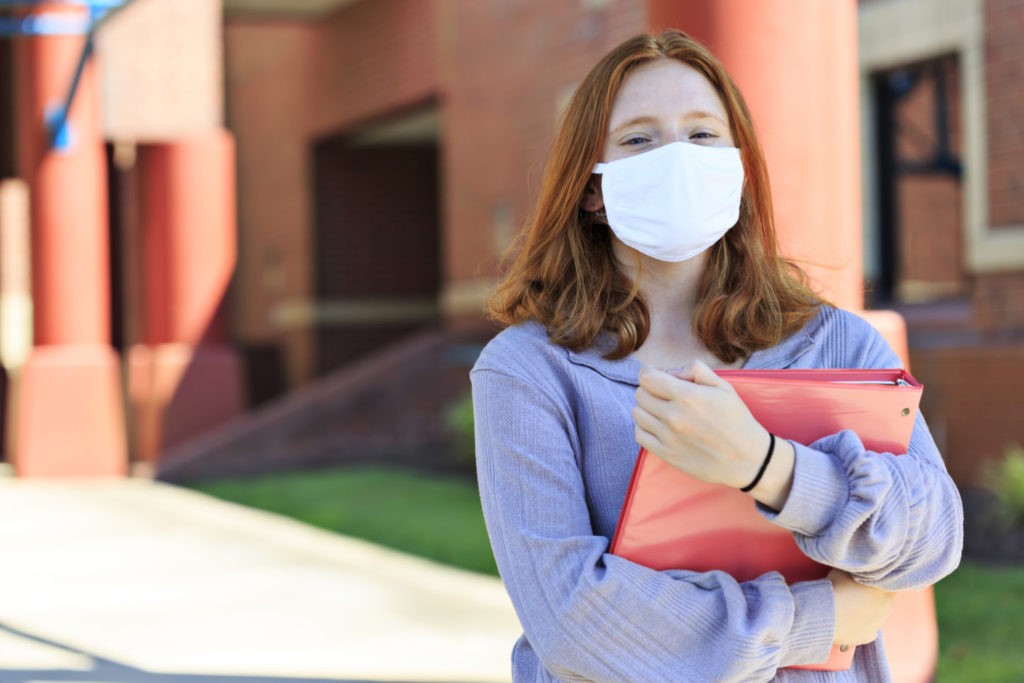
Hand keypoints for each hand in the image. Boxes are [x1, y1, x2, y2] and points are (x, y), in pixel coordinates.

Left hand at [632, 362, 774, 487]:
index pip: (646, 378)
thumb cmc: (736, 420)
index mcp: (687, 396)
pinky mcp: (666, 454)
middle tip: (662, 393)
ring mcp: (668, 437)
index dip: (648, 373)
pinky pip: (639, 435)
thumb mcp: (723, 387)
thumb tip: (672, 372)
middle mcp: (674, 416)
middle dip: (649, 389)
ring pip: (637, 414)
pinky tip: (658, 426)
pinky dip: (644, 428)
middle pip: (640, 394)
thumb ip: (696, 371)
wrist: (746, 458)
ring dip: (646, 408)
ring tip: (660, 410)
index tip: (655, 375)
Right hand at [828, 569, 894, 646]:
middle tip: (857, 589)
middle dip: (874, 594)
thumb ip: (856, 569)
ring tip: (850, 605)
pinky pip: (868, 629)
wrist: (826, 614)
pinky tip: (850, 620)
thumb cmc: (836, 588)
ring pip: (877, 614)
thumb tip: (857, 566)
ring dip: (868, 609)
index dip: (877, 577)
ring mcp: (879, 624)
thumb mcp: (844, 569)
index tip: (866, 575)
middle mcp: (888, 606)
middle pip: (885, 597)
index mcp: (886, 589)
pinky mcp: (869, 636)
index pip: (889, 580)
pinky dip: (862, 625)